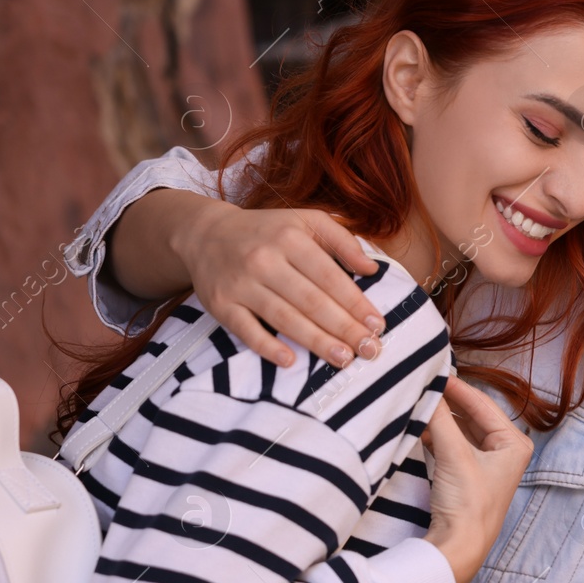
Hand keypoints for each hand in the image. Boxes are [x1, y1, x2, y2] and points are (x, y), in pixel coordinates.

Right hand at [172, 199, 385, 367]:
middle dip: (344, 328)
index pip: (329, 277)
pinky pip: (246, 330)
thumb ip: (342, 241)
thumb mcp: (307, 221)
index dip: (355, 303)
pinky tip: (290, 361)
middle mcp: (265, 261)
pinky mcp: (221, 304)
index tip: (377, 324)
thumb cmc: (269, 231)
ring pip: (284, 318)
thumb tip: (372, 269)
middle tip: (369, 349)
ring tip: (343, 359)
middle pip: (311, 301)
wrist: (206, 233)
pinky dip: (267, 347)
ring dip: (316, 341)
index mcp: (291, 239)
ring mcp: (241, 284)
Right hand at [420, 378, 534, 582]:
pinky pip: (451, 446)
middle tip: (425, 383)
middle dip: (448, 402)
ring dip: (440, 418)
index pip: (483, 404)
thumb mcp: (454, 455)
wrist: (458, 548)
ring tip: (419, 400)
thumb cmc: (468, 505)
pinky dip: (436, 436)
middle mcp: (505, 452)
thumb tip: (428, 386)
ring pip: (460, 430)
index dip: (458, 387)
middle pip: (472, 416)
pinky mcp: (467, 477)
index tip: (436, 371)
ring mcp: (486, 465)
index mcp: (514, 443)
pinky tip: (420, 425)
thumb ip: (441, 418)